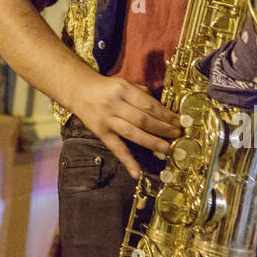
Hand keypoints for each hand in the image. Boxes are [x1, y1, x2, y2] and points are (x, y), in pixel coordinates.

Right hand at [66, 69, 180, 178]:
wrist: (78, 90)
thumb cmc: (105, 87)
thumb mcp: (123, 83)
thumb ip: (141, 94)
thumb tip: (162, 109)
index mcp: (123, 89)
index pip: (148, 104)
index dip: (165, 115)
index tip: (178, 121)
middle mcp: (114, 105)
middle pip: (143, 119)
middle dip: (163, 128)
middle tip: (178, 134)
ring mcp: (107, 120)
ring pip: (133, 133)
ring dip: (152, 142)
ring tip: (167, 148)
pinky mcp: (101, 133)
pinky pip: (116, 149)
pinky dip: (127, 162)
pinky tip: (137, 173)